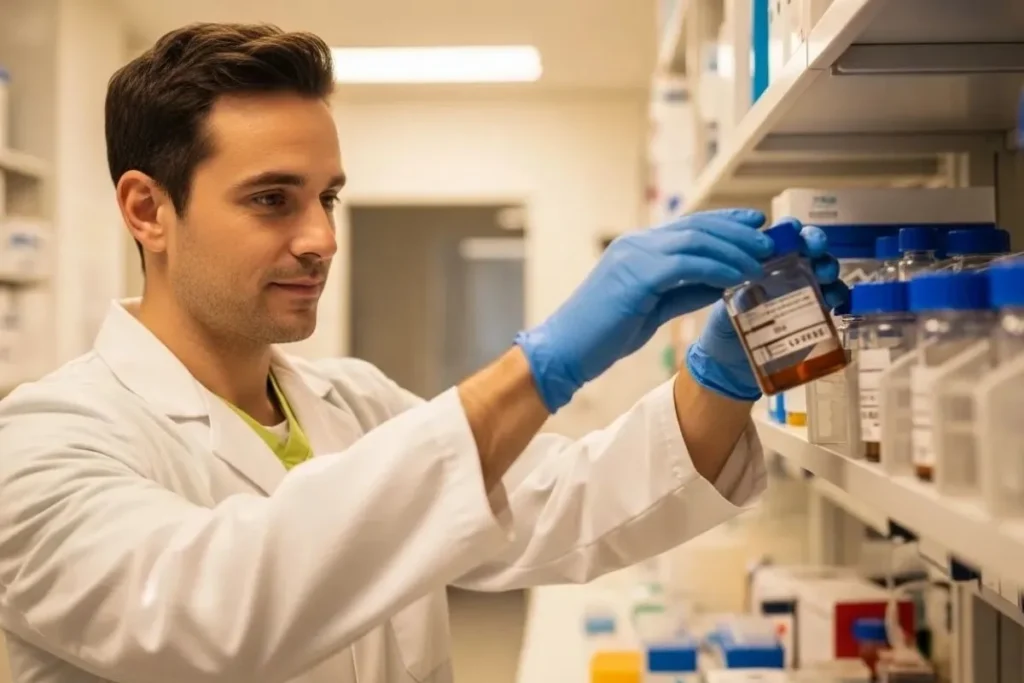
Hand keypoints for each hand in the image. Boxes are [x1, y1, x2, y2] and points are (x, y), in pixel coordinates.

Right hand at [515, 209, 772, 411]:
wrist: (565, 349)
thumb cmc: (603, 333)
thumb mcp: (652, 308)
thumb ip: (684, 291)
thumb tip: (721, 282)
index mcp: (637, 248)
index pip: (690, 225)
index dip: (726, 221)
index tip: (755, 223)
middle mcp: (636, 244)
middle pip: (698, 226)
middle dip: (737, 231)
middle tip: (767, 240)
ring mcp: (634, 256)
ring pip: (696, 241)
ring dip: (733, 250)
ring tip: (759, 260)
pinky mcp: (636, 276)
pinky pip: (686, 265)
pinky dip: (716, 269)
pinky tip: (736, 278)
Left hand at [687, 219, 849, 400]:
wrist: (730, 364)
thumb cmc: (726, 327)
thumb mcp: (727, 304)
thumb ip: (736, 288)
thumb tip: (745, 274)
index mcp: (766, 264)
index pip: (785, 238)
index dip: (794, 230)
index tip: (795, 232)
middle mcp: (788, 274)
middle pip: (811, 249)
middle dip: (817, 245)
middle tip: (815, 252)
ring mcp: (804, 294)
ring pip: (826, 271)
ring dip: (830, 268)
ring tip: (825, 278)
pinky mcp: (815, 317)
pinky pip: (835, 301)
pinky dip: (841, 298)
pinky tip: (836, 302)